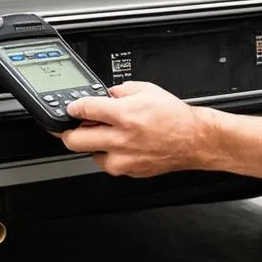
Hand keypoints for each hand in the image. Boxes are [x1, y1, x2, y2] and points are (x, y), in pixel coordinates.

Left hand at [60, 82, 209, 176]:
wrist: (193, 139)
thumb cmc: (174, 116)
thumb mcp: (147, 90)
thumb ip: (120, 90)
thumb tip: (105, 95)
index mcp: (124, 115)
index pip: (83, 110)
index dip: (72, 107)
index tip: (71, 108)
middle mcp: (120, 139)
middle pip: (74, 140)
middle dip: (69, 132)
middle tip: (74, 126)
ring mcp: (123, 159)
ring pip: (89, 154)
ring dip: (93, 144)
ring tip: (108, 134)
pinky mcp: (128, 172)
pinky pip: (108, 163)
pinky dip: (109, 154)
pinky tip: (123, 144)